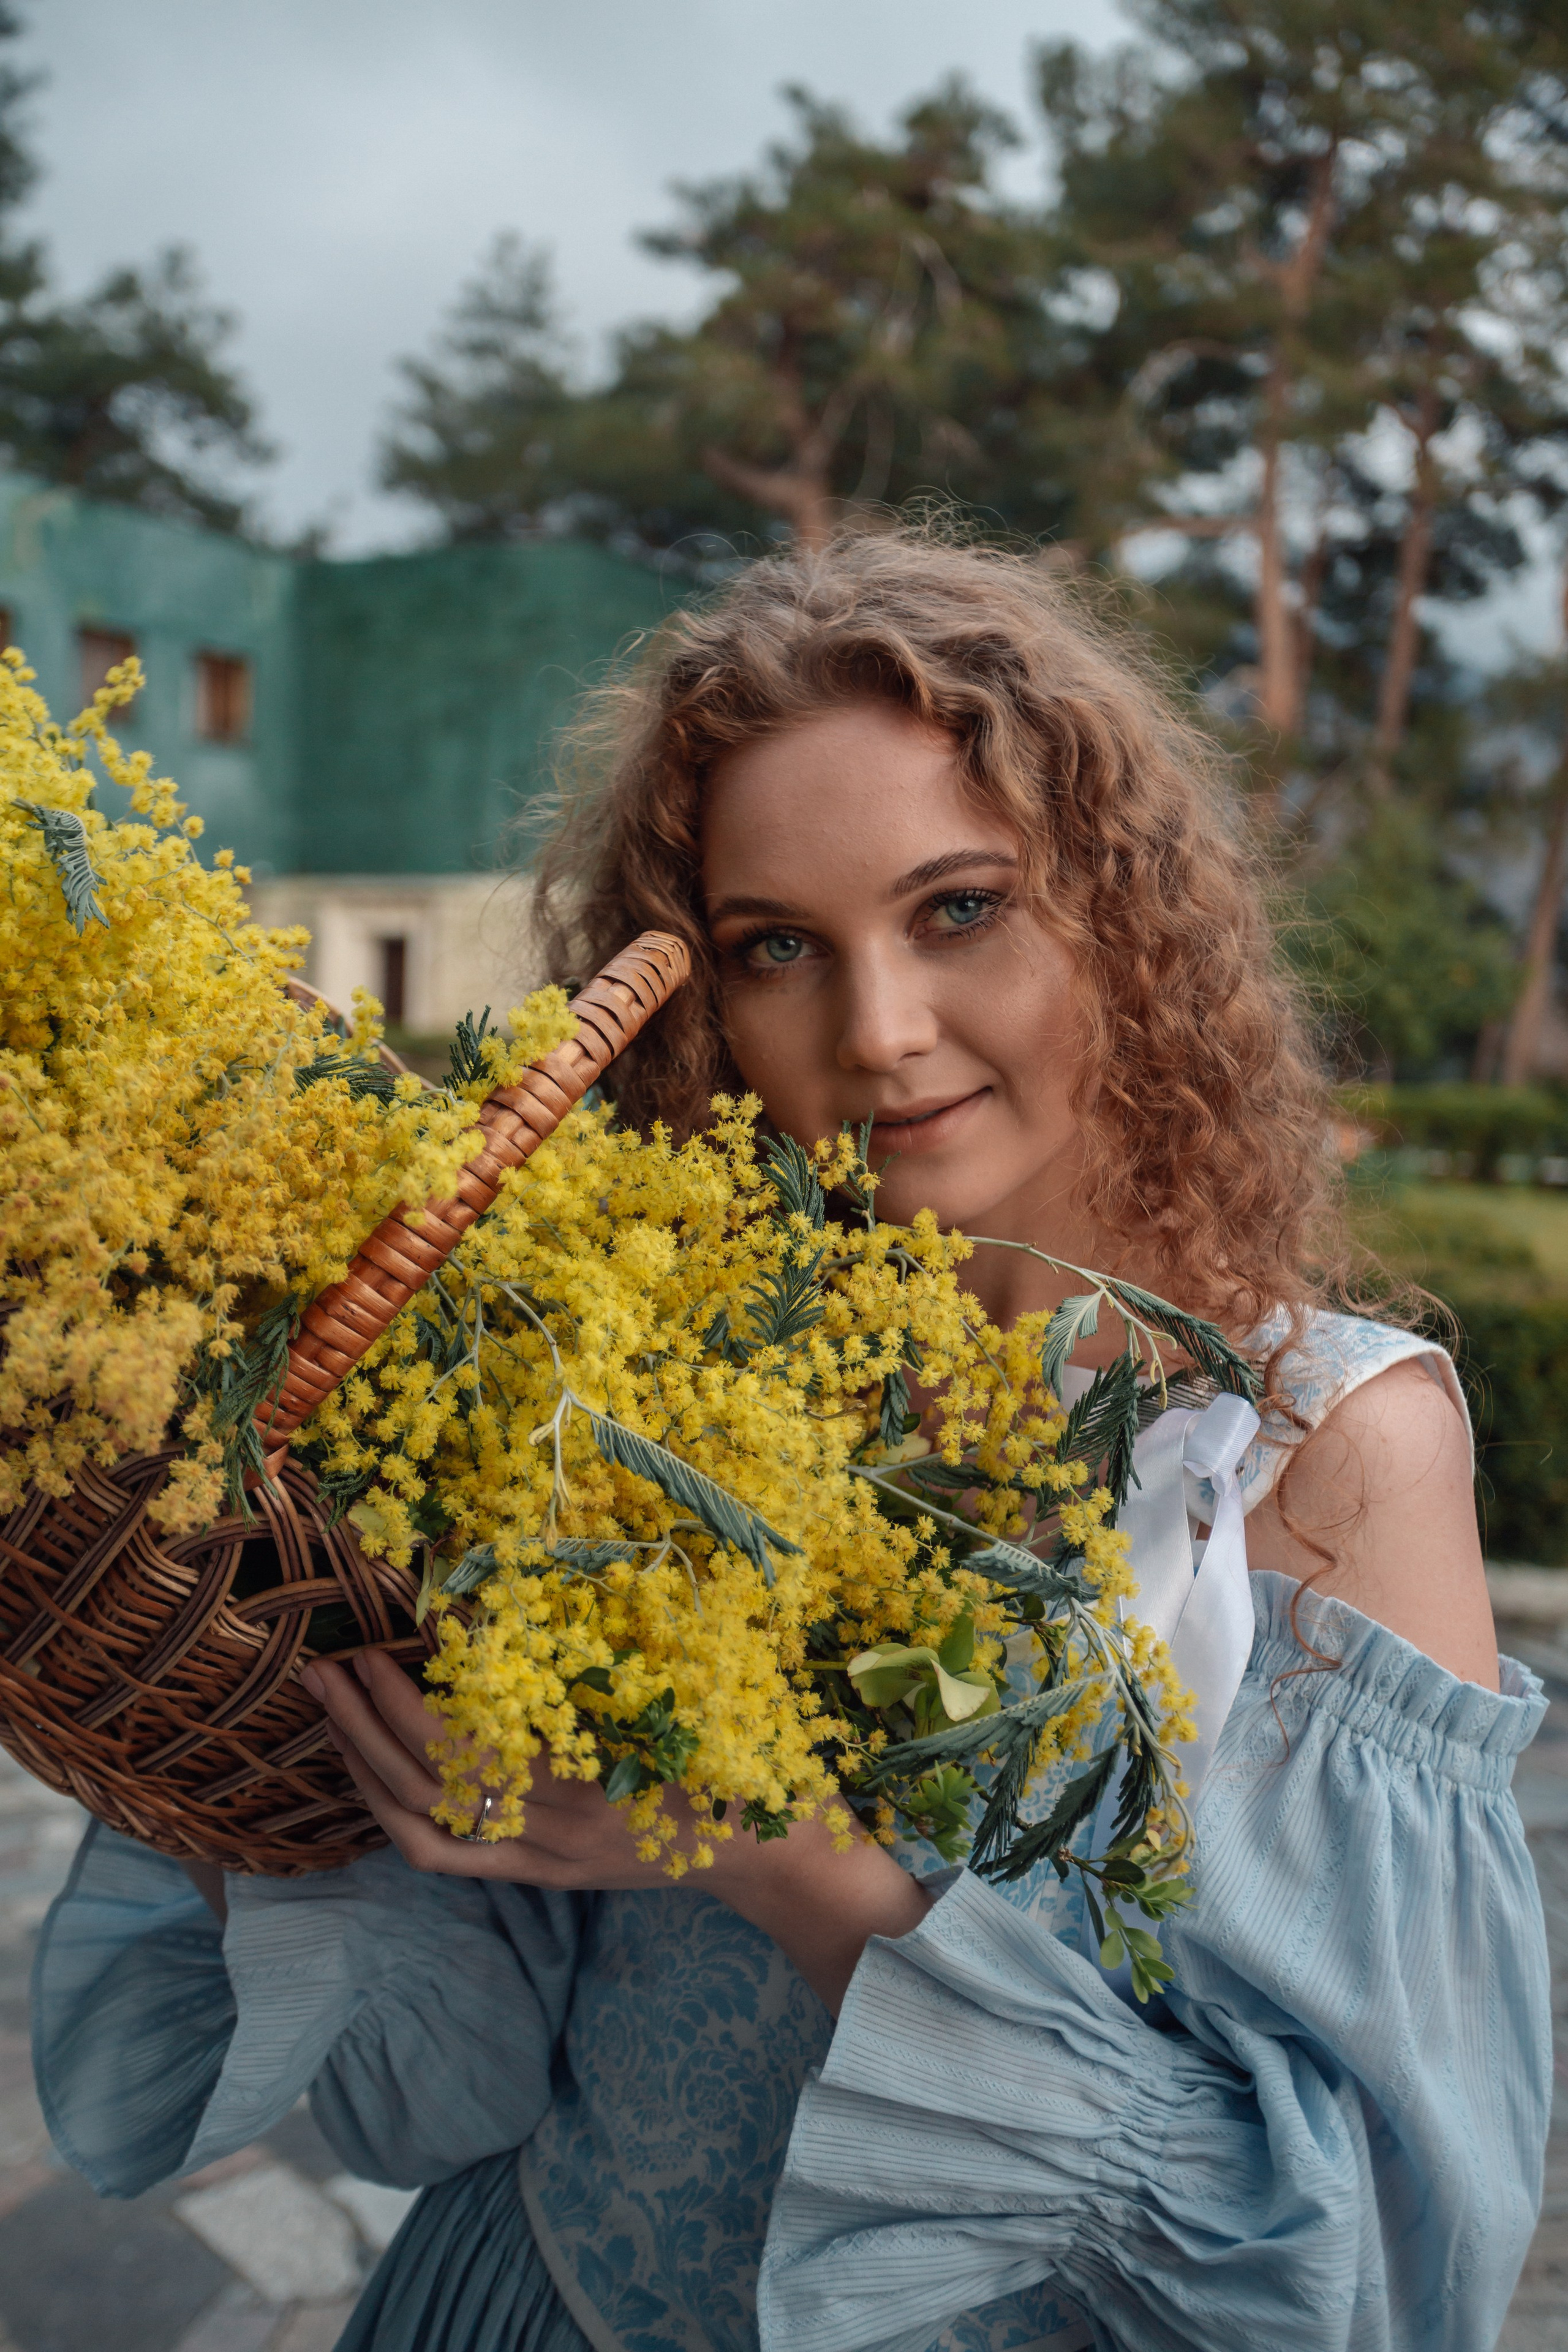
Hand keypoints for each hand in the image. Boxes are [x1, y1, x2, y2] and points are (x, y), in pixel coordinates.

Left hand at [302, 1650, 930, 2010]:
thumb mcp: (698, 1710)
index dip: (430, 1691)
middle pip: (436, 1783)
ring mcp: (545, 1862)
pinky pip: (446, 1854)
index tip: (403, 1629)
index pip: (483, 1743)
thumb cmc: (750, 1767)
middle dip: (373, 1721)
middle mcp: (558, 1836)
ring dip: (368, 1763)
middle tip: (333, 1661)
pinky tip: (371, 1768)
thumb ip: (624, 1670)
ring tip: (334, 1701)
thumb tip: (537, 1599)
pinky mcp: (541, 1876)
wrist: (781, 1862)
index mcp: (597, 1790)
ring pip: (425, 1823)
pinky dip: (397, 1811)